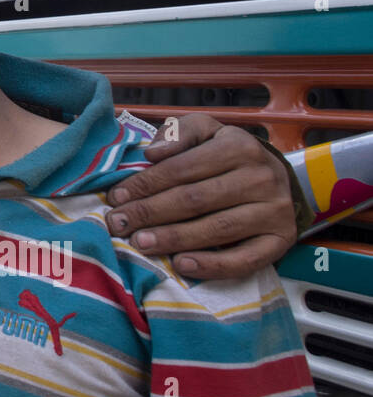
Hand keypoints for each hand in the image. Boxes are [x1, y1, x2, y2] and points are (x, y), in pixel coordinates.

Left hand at [105, 113, 296, 279]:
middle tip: (118, 224)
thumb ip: (179, 134)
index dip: (145, 184)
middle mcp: (261, 178)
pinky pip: (244, 260)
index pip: (182, 168)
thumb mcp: (206, 131)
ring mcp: (274, 212)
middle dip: (150, 213)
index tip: (115, 198)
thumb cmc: (228, 155)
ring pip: (216, 229)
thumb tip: (152, 153)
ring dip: (173, 239)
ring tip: (139, 243)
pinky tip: (180, 265)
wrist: (277, 179)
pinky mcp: (281, 241)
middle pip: (195, 200)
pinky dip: (211, 265)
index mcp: (239, 146)